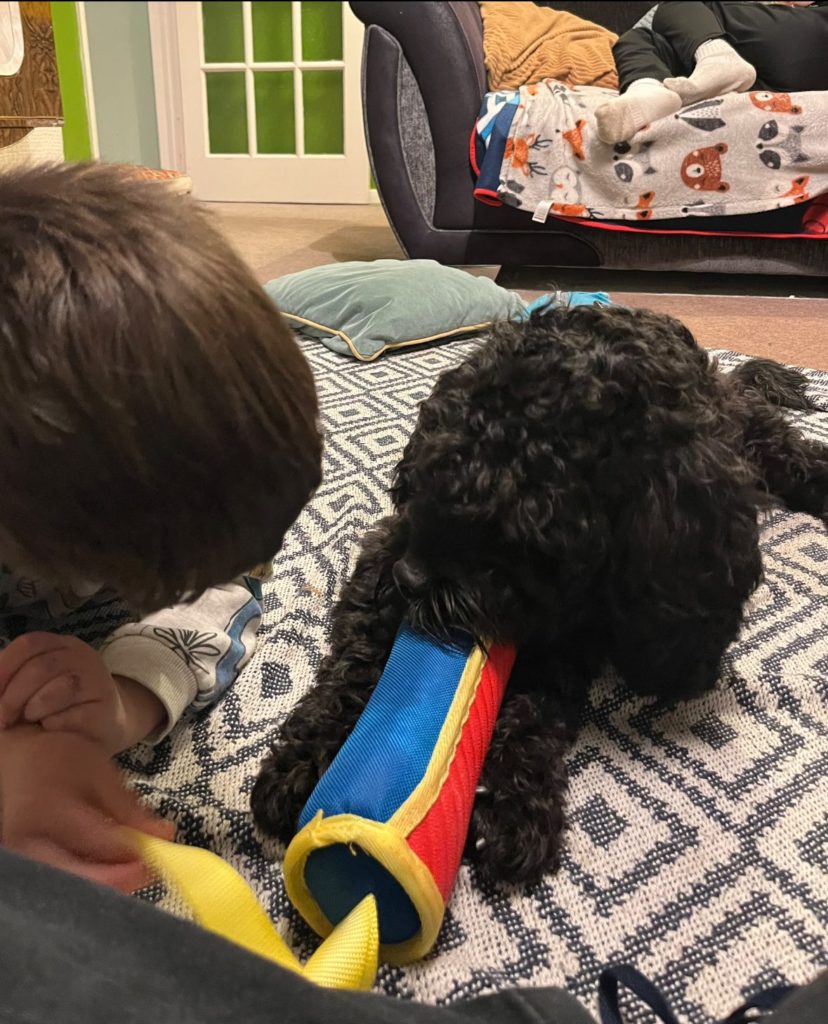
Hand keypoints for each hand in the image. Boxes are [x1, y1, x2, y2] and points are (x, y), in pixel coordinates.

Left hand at [0, 633, 163, 752]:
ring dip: (35, 708)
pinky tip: (52, 729)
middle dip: (13, 696)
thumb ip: (14, 678)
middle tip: (2, 720)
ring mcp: (98, 682)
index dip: (4, 666)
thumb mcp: (38, 683)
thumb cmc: (61, 703)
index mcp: (62, 646)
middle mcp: (83, 657)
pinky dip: (55, 724)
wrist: (106, 723)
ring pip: (61, 688)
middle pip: (41, 667)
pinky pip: (75, 715)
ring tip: (32, 720)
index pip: (29, 644)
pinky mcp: (106, 710)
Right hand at [0, 726, 174, 891]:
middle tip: (145, 873)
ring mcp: (21, 859)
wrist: (16, 760)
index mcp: (50, 809)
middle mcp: (27, 841)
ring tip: (127, 869)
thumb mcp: (100, 773)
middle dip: (118, 881)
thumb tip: (165, 837)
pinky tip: (103, 869)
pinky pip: (58, 881)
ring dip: (102, 883)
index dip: (133, 857)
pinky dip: (85, 880)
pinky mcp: (23, 868)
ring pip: (68, 885)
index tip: (159, 862)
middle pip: (78, 878)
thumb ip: (130, 808)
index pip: (97, 844)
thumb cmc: (61, 761)